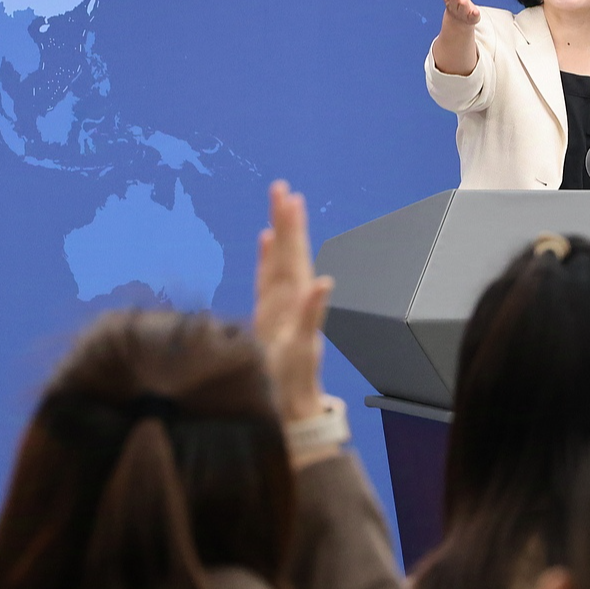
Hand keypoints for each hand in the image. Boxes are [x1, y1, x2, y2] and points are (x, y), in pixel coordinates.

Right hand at [252, 180, 334, 424]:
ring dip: (279, 233)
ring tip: (279, 204)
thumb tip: (324, 281)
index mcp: (298, 298)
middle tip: (281, 188)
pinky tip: (265, 240)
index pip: (294, 255)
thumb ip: (312, 313)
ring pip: (278, 259)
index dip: (292, 227)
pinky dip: (266, 257)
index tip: (291, 198)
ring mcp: (279, 303)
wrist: (288, 400)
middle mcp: (290, 296)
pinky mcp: (268, 313)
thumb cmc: (296, 377)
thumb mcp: (305, 346)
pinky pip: (266, 277)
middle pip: (287, 251)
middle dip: (285, 220)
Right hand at [441, 0, 479, 25]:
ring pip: (462, 9)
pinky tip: (476, 12)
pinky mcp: (471, 18)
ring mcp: (463, 14)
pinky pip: (472, 17)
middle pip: (454, 2)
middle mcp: (455, 7)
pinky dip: (474, 15)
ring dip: (462, 5)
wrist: (462, 17)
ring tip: (463, 1)